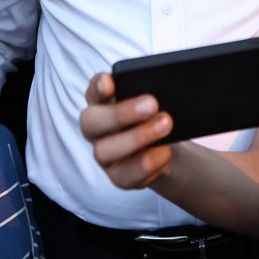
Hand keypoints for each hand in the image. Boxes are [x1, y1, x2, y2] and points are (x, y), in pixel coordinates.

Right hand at [79, 73, 175, 189]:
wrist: (165, 146)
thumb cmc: (155, 114)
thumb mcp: (155, 98)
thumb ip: (153, 91)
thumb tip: (166, 88)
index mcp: (101, 101)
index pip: (93, 91)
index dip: (98, 87)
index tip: (109, 82)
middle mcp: (95, 128)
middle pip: (93, 121)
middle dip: (122, 113)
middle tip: (152, 104)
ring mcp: (103, 154)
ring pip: (106, 151)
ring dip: (138, 137)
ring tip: (166, 125)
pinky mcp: (117, 176)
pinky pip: (128, 174)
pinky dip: (150, 161)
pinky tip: (165, 152)